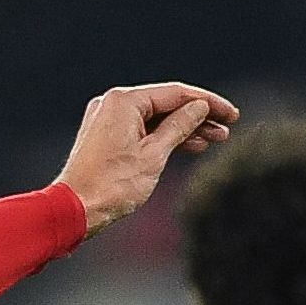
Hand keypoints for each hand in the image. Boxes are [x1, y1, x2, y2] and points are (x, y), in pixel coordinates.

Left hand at [56, 81, 239, 234]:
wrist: (74, 210)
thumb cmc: (111, 185)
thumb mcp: (154, 155)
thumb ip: (180, 127)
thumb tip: (199, 108)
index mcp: (124, 101)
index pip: (176, 94)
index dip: (207, 103)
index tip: (231, 114)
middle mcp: (113, 104)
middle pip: (165, 105)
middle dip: (198, 117)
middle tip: (226, 129)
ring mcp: (107, 120)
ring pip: (155, 119)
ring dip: (184, 129)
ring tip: (214, 139)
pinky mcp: (105, 136)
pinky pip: (141, 130)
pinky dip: (163, 138)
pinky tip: (188, 146)